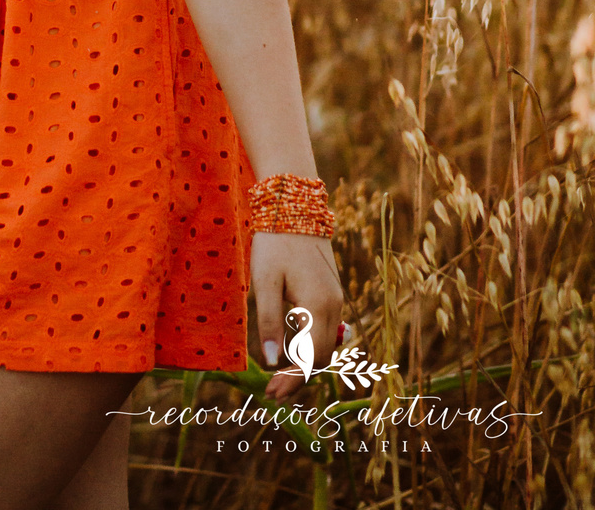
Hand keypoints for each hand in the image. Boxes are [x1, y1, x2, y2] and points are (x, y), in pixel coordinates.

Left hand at [250, 232, 343, 402]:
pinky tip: (291, 353)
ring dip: (305, 365)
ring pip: (326, 345)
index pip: (312, 358)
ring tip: (278, 379)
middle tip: (272, 394)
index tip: (273, 394)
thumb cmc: (275, 244)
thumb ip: (270, 321)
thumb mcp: (265, 281)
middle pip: (322, 357)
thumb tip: (271, 361)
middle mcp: (335, 307)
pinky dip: (311, 348)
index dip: (294, 380)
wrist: (295, 208)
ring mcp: (336, 299)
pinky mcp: (331, 293)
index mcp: (319, 306)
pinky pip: (325, 331)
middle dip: (299, 378)